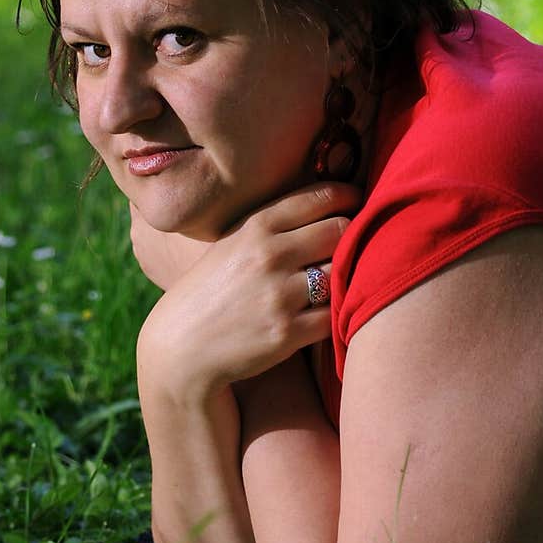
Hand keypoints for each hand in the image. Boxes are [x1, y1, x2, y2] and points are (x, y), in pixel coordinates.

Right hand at [136, 181, 360, 397]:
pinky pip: (334, 315)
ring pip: (342, 273)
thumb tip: (334, 199)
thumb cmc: (215, 289)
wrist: (182, 346)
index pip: (320, 197)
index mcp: (256, 227)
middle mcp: (269, 255)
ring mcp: (279, 295)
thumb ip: (276, 223)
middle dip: (354, 235)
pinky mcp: (287, 333)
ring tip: (343, 279)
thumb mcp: (235, 243)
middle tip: (360, 241)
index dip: (350, 197)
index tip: (359, 202)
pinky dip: (338, 313)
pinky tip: (330, 311)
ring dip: (346, 276)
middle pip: (340, 231)